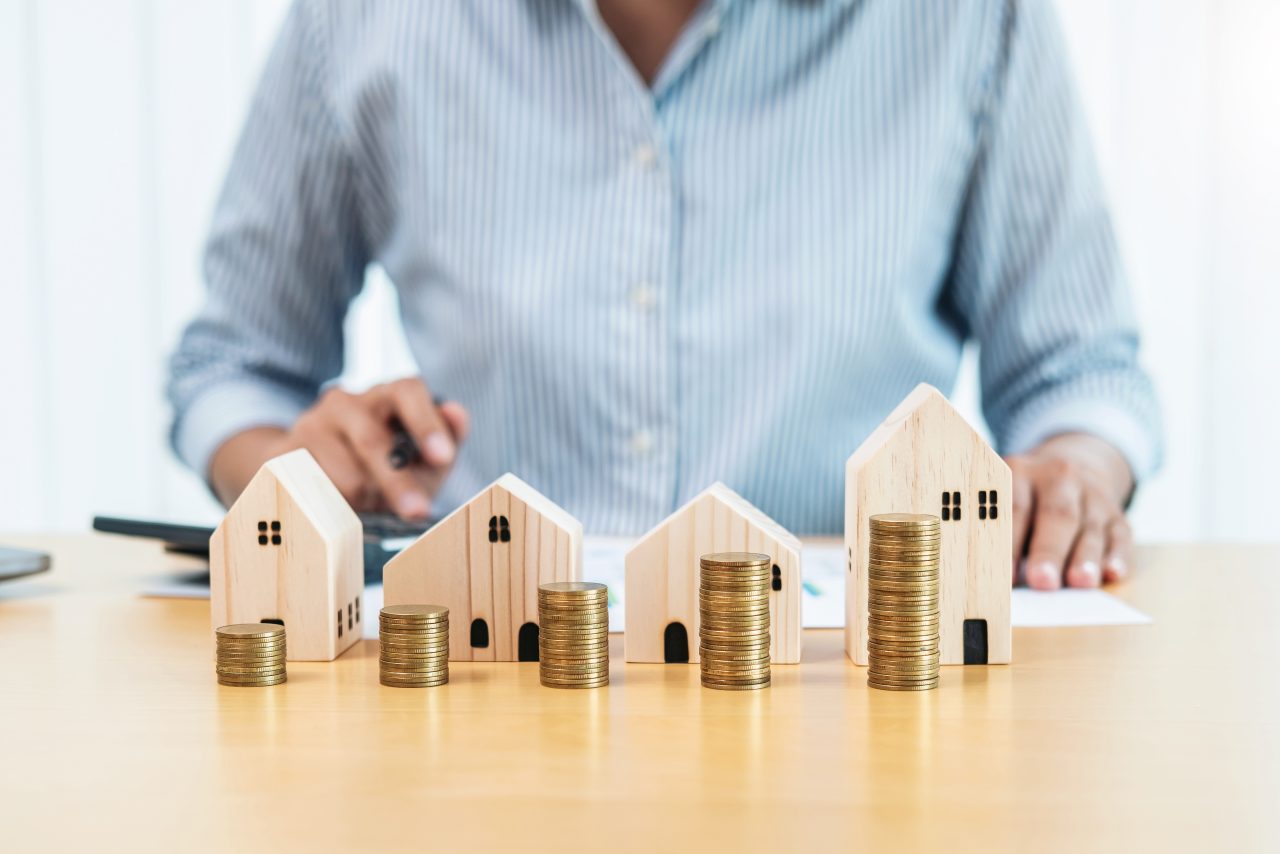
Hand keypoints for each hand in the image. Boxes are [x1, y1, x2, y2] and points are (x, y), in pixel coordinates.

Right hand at [209, 378, 469, 519]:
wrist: (312, 470)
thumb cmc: (383, 463)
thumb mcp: (422, 457)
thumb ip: (447, 440)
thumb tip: (457, 413)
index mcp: (387, 396)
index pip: (408, 391)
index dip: (427, 423)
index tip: (443, 457)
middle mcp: (346, 401)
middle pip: (371, 438)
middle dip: (398, 481)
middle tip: (417, 511)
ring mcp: (310, 424)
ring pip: (342, 473)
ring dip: (363, 500)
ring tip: (369, 503)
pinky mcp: (283, 453)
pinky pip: (314, 491)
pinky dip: (336, 508)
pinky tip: (341, 506)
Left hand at [1006, 433, 1134, 589]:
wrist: (1074, 464)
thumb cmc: (1025, 499)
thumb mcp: (1006, 498)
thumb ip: (999, 531)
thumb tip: (994, 574)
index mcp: (1022, 473)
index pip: (1016, 509)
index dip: (1010, 543)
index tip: (1005, 576)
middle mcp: (1060, 479)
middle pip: (1057, 515)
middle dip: (1049, 551)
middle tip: (1043, 581)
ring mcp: (1093, 496)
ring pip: (1090, 527)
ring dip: (1085, 557)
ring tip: (1079, 582)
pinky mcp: (1117, 516)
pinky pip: (1120, 535)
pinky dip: (1116, 556)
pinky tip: (1112, 573)